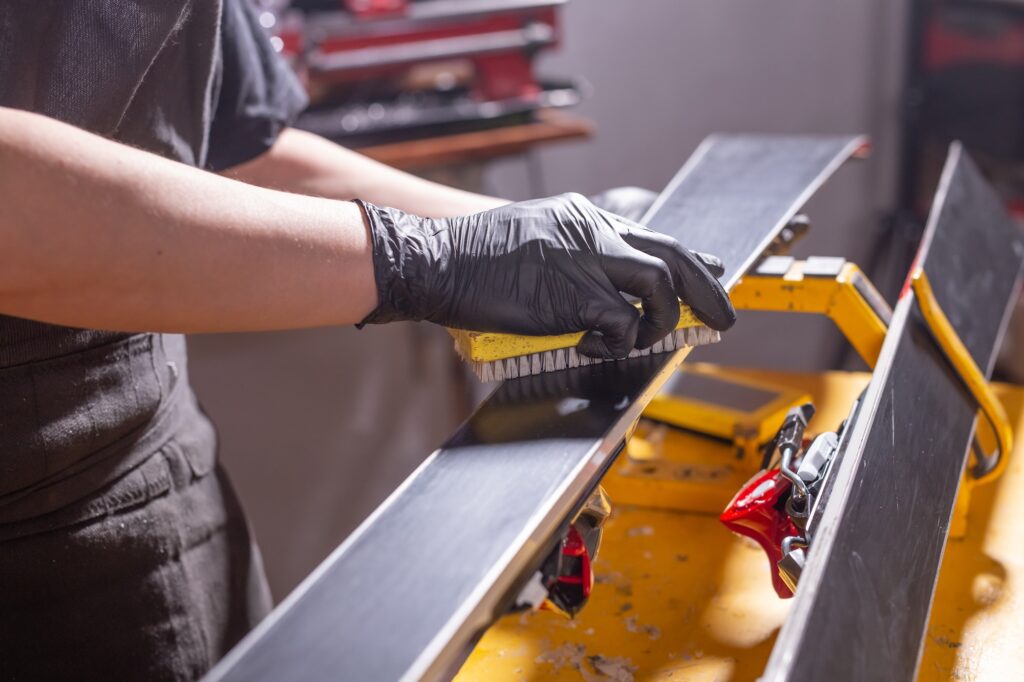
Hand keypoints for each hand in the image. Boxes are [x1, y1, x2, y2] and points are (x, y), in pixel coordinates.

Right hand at [357, 193, 734, 359]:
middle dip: (707, 288)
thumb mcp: (534, 243)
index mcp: (582, 217)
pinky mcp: (575, 291)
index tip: (710, 272)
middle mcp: (591, 229)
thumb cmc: (474, 262)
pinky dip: (616, 342)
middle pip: (672, 253)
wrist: (435, 262)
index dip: (689, 259)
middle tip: (725, 317)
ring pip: (660, 283)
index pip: (651, 235)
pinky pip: (623, 322)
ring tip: (643, 338)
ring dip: (661, 319)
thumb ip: (575, 258)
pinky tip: (591, 347)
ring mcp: (586, 257)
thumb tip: (606, 294)